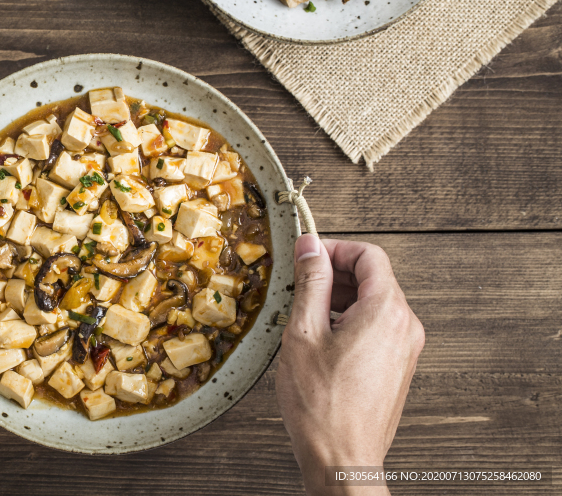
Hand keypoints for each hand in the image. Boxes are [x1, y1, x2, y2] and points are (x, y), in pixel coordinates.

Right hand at [276, 236, 424, 495]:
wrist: (342, 459)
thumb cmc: (322, 405)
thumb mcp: (305, 332)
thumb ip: (311, 283)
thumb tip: (311, 247)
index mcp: (387, 311)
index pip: (370, 255)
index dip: (335, 249)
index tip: (308, 257)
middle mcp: (406, 327)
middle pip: (374, 277)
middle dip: (335, 274)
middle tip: (300, 285)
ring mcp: (406, 349)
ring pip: (375, 303)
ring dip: (340, 298)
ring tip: (306, 315)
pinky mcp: (398, 366)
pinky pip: (378, 327)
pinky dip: (350, 321)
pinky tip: (321, 340)